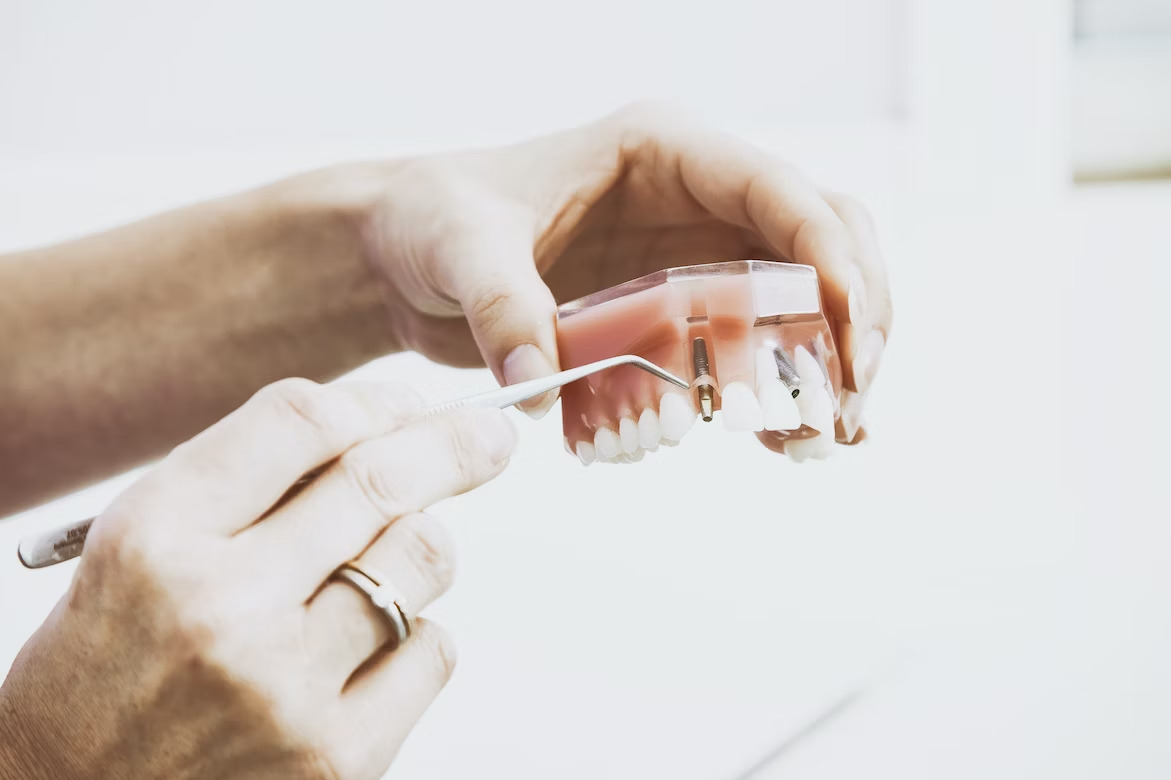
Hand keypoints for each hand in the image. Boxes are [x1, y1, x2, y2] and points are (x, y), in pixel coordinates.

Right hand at [0, 379, 515, 778]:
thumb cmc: (110, 664)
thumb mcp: (141, 546)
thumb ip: (248, 483)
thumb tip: (383, 425)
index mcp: (157, 537)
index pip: (299, 423)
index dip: (374, 401)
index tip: (408, 403)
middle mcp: (221, 608)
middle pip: (379, 481)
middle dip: (453, 444)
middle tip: (489, 435)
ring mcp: (285, 688)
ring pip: (422, 559)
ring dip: (418, 547)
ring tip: (379, 567)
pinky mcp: (336, 758)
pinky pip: (433, 650)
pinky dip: (417, 635)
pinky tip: (367, 651)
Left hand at [353, 101, 891, 439]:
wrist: (404, 257)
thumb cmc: (433, 219)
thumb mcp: (460, 247)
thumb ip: (501, 306)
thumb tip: (539, 382)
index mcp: (666, 154)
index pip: (780, 193)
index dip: (830, 259)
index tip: (847, 337)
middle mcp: (697, 201)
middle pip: (822, 241)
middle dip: (853, 317)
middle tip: (848, 400)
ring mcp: (694, 258)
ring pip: (803, 299)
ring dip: (828, 365)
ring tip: (829, 436)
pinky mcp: (676, 314)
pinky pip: (753, 348)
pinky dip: (781, 391)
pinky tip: (788, 442)